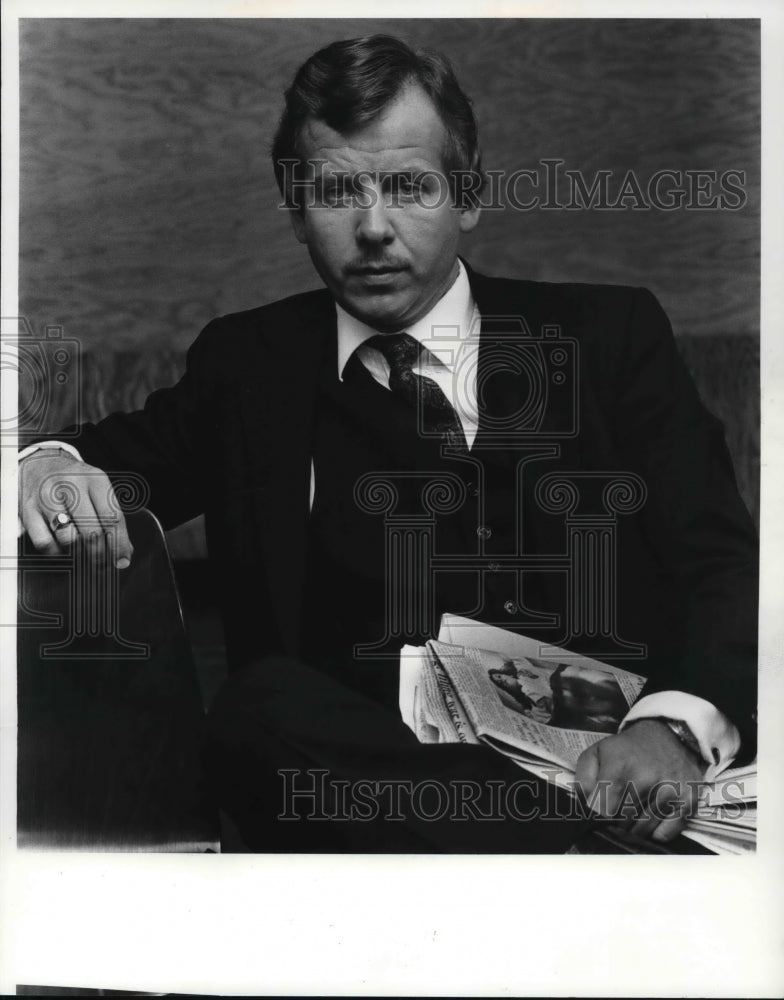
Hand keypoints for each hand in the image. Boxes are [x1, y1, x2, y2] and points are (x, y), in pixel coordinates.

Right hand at [19, 449, 132, 567]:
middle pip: (91, 531)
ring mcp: (46, 498)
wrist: (39, 464)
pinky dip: (56, 552)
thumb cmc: (75, 482)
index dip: (119, 544)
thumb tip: (124, 554)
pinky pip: (45, 543)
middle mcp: (70, 486)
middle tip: (102, 564)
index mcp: (95, 479)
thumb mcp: (97, 490)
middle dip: (100, 555)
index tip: (123, 561)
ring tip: (82, 552)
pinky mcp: (28, 511)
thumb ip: (112, 519)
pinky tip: (62, 548)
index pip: (112, 517)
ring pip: (69, 539)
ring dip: (78, 553)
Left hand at [574, 719, 705, 842]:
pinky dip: (655, 831)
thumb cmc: (628, 748)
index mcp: (620, 767)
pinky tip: (651, 815)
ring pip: (642, 831)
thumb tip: (586, 805)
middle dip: (615, 821)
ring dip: (634, 827)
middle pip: (622, 823)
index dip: (598, 814)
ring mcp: (670, 793)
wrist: (669, 736)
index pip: (603, 810)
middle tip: (617, 808)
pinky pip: (664, 834)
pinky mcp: (687, 803)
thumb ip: (583, 778)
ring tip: (633, 809)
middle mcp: (646, 781)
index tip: (600, 809)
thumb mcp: (597, 752)